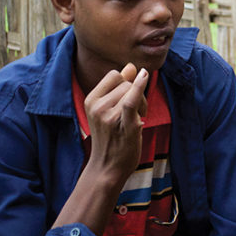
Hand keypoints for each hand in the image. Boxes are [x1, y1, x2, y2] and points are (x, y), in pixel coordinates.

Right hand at [83, 63, 148, 188]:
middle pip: (126, 82)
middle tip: (137, 113)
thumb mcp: (108, 111)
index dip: (127, 83)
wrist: (106, 169)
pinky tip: (144, 77)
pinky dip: (139, 87)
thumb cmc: (111, 139)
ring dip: (143, 102)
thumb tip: (131, 66)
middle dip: (136, 93)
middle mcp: (97, 106)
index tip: (128, 100)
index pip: (114, 76)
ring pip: (133, 91)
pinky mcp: (124, 125)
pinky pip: (131, 100)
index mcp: (90, 100)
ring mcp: (109, 116)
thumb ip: (119, 88)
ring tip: (138, 119)